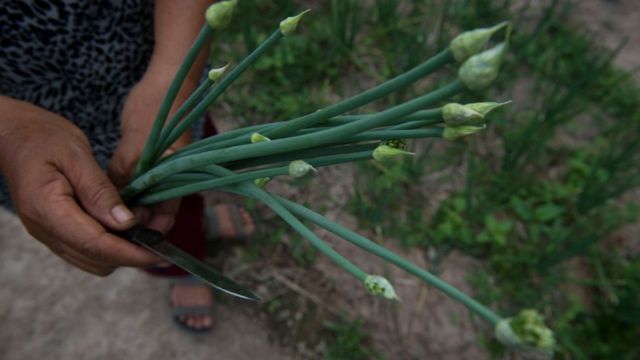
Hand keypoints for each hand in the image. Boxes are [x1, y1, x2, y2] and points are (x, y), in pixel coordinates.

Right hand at [0, 97, 162, 275]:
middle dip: (129, 255)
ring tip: (145, 231)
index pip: (95, 244)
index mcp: (47, 208)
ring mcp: (46, 233)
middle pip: (95, 259)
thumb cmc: (42, 137)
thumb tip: (127, 223)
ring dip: (120, 252)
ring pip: (90, 260)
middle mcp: (44, 229)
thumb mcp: (76, 155)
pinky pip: (83, 250)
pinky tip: (125, 228)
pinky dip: (107, 246)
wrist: (12, 136)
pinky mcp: (52, 231)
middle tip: (158, 236)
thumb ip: (100, 191)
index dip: (130, 253)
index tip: (159, 253)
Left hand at [108, 75, 190, 233]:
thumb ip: (127, 174)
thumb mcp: (136, 144)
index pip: (166, 215)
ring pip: (143, 200)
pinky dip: (124, 193)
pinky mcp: (147, 163)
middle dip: (135, 223)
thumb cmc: (156, 109)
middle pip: (154, 212)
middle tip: (108, 230)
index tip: (126, 236)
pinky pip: (136, 186)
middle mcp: (170, 179)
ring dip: (127, 208)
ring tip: (104, 217)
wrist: (163, 85)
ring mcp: (159, 171)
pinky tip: (107, 197)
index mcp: (177, 178)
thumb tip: (113, 204)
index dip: (149, 230)